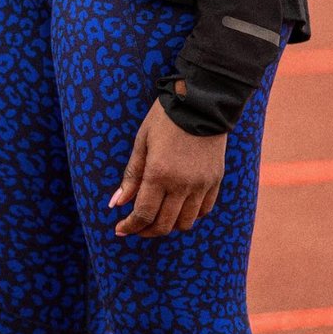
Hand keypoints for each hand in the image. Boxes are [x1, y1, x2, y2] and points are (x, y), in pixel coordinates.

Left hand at [110, 98, 224, 236]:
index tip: (120, 229)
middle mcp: (182, 185)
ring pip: (185, 223)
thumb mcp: (142, 142)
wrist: (200, 102)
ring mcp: (202, 185)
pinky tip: (178, 208)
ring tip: (156, 217)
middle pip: (164, 225)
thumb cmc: (164, 118)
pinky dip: (190, 216)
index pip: (143, 214)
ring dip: (168, 225)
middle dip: (146, 230)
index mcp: (160, 174)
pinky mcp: (215, 181)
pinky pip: (203, 211)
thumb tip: (116, 204)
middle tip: (135, 227)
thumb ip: (132, 175)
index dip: (130, 227)